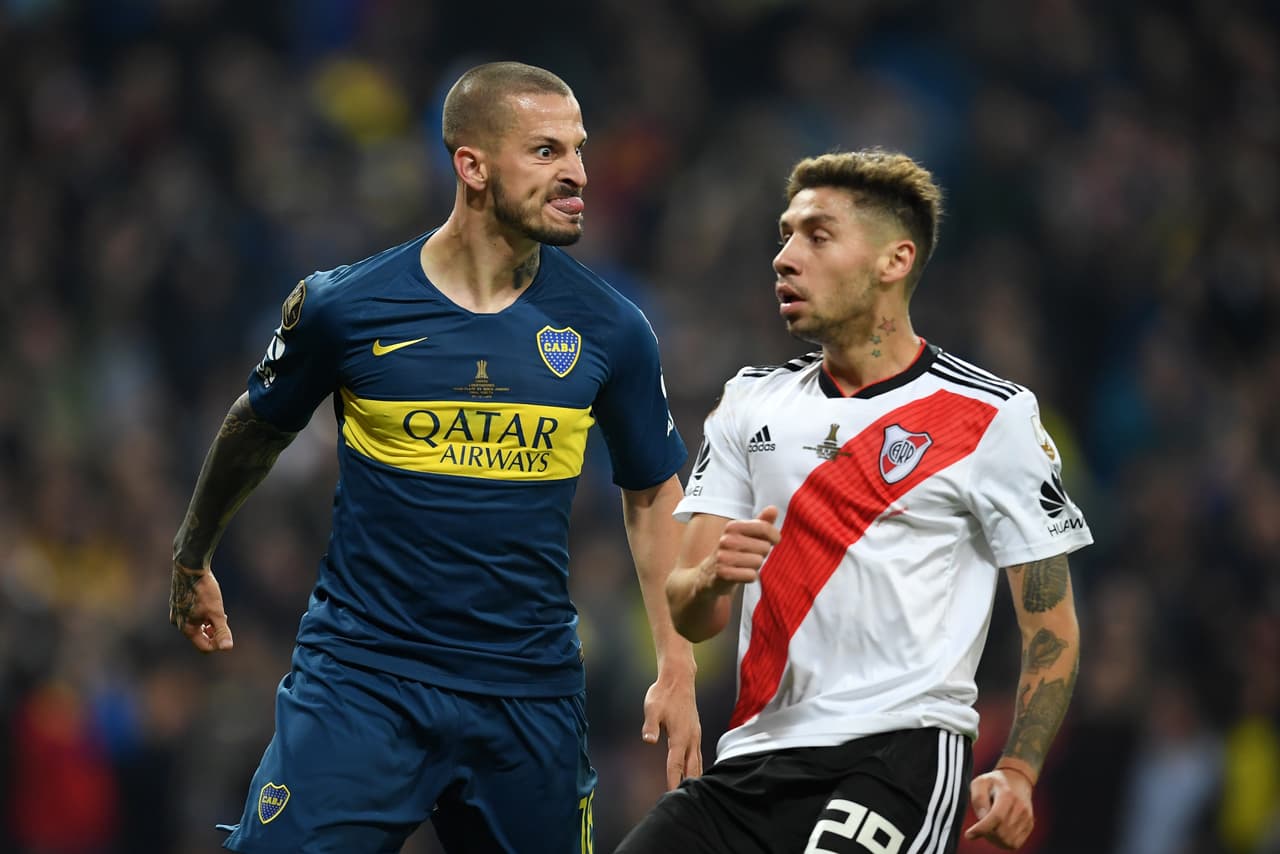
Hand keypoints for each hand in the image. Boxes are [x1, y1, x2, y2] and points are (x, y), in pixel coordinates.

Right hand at [169, 562, 234, 651]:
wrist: (190, 566)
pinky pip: (190, 614)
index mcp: (186, 628)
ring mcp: (175, 611)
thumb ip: (221, 631)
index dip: (218, 643)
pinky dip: (201, 612)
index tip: (226, 631)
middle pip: (199, 636)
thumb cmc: (204, 590)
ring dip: (207, 621)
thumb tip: (227, 648)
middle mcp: (177, 622)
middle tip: (223, 618)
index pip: (204, 647)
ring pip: (195, 624)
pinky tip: (208, 601)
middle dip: (213, 631)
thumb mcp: (216, 612)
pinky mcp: (177, 601)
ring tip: (216, 609)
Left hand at [641, 667, 702, 789]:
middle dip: (687, 785)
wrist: (679, 679)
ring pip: (697, 763)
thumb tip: (648, 740)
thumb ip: (650, 726)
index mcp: (680, 736)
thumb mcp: (652, 708)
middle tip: (683, 802)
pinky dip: (697, 768)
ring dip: (694, 778)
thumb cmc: (663, 694)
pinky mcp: (696, 733)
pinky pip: (698, 755)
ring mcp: (695, 736)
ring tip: (691, 794)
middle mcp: (691, 738)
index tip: (671, 795)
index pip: (675, 764)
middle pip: (691, 768)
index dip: (673, 781)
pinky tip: (694, 774)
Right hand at [700, 506, 780, 595]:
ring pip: (758, 562)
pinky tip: (740, 574)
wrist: (708, 575)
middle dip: (761, 554)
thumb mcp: (745, 535)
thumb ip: (761, 522)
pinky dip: (749, 577)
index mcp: (733, 526)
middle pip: (764, 547)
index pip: (765, 528)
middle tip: (749, 556)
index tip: (773, 541)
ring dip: (755, 566)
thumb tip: (774, 508)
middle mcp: (727, 540)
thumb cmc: (734, 552)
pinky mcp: (723, 573)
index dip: (775, 536)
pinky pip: (751, 575)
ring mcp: (723, 557)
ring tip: (743, 565)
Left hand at [964, 767, 1034, 848]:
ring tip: (988, 828)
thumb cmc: (994, 782)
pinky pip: (1015, 843)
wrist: (1017, 780)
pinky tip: (997, 832)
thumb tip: (982, 817)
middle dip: (986, 834)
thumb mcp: (980, 782)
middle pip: (1001, 832)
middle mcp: (1020, 807)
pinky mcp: (1029, 825)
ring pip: (1008, 841)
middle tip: (979, 827)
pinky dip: (1004, 842)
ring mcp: (1026, 817)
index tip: (968, 835)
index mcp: (1007, 795)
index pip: (996, 817)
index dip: (982, 829)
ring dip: (995, 839)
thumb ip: (978, 798)